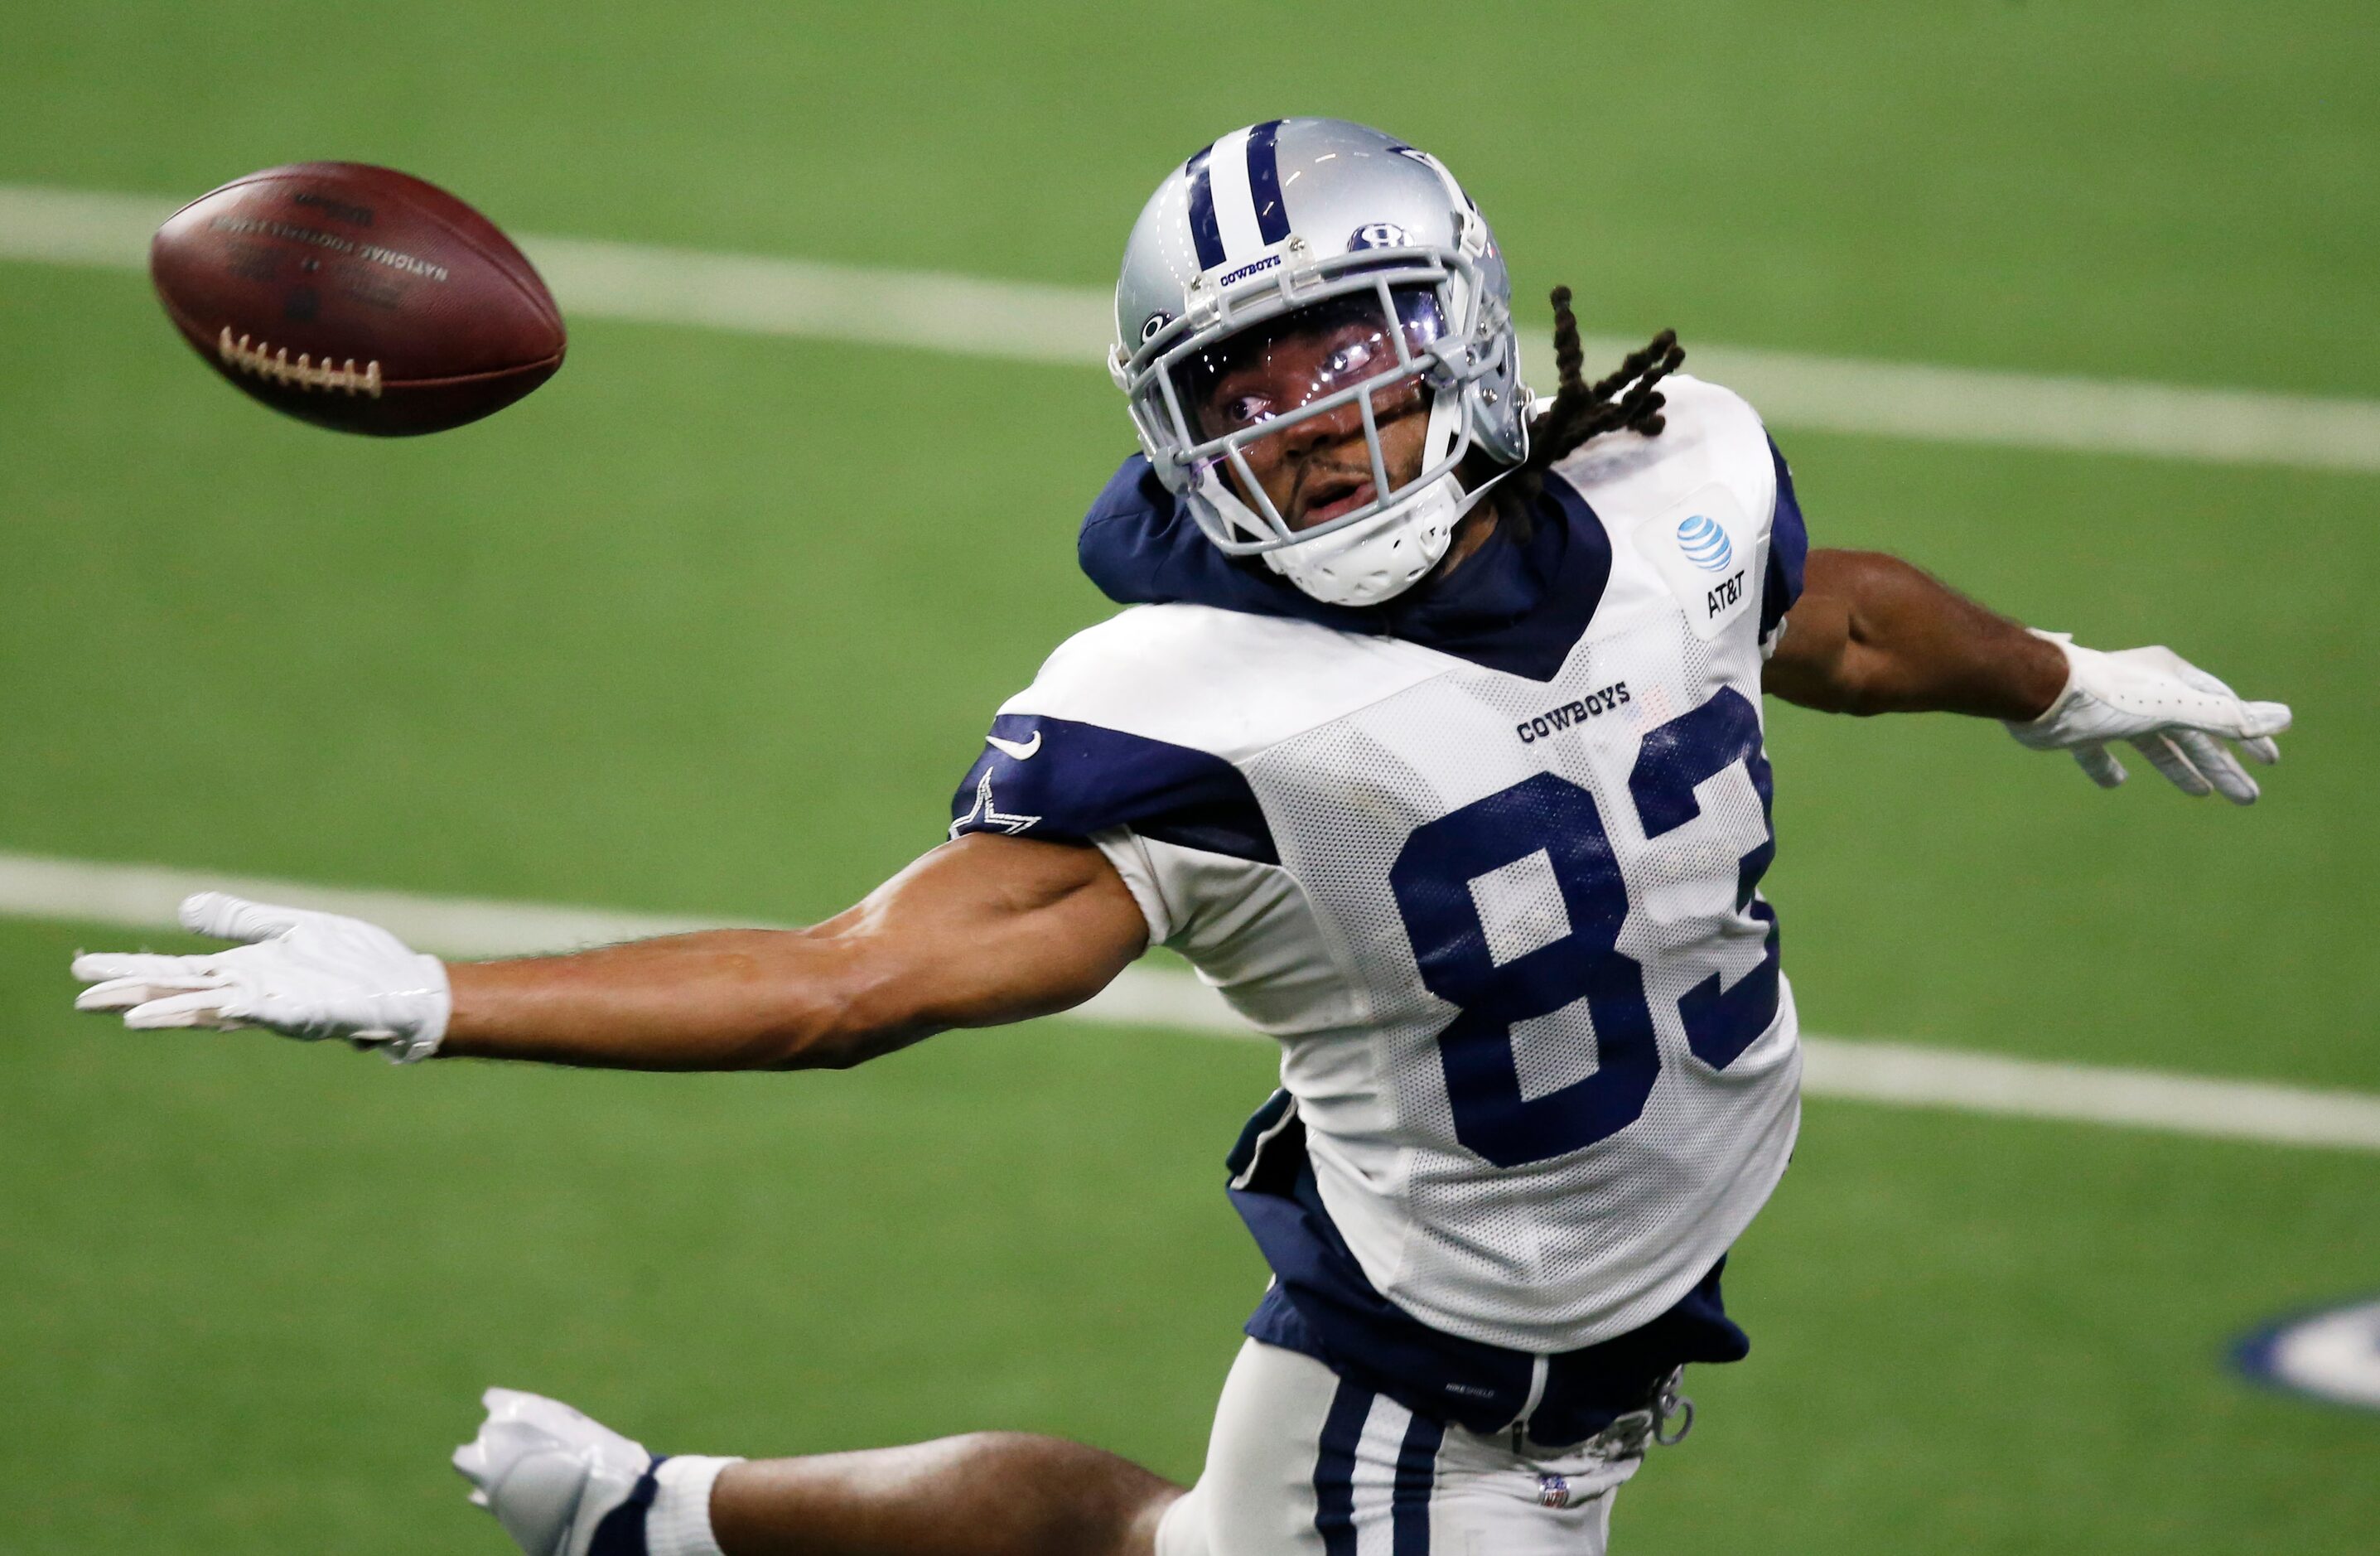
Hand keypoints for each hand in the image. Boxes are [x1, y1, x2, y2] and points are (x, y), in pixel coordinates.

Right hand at [71, 892, 450, 1061]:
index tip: (82, 972)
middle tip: (83, 1000)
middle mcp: (253, 993)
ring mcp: (281, 1007)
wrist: (405, 984)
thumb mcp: (289, 928)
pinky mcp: (317, 1015)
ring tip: (133, 1016)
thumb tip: (184, 908)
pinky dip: (255, 1010)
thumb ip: (241, 921)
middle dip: (136, 995)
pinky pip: (282, 1013)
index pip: (177, 970)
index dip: (131, 971)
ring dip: (178, 1013)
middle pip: (183, 994)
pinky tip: (230, 1005)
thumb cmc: (350, 960)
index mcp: (244, 971)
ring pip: (219, 1011)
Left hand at [2007, 631, 2289, 803]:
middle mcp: (2144, 692)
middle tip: (2248, 798)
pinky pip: (2098, 753)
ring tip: (2203, 794)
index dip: (2247, 734)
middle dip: (2221, 764)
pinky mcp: (2078, 731)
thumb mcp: (2176, 707)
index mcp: (2171, 679)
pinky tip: (2117, 782)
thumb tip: (2285, 717)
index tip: (2270, 762)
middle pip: (2192, 734)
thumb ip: (2226, 717)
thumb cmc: (2111, 695)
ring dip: (2179, 768)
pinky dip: (2108, 769)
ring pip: (2154, 745)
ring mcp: (2111, 712)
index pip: (2222, 707)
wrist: (2040, 694)